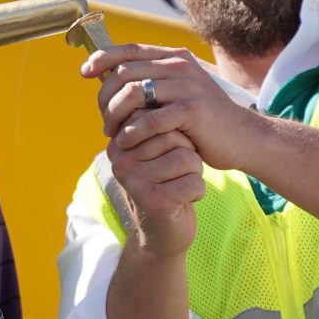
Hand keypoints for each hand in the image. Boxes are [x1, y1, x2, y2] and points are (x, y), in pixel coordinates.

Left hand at [82, 43, 265, 172]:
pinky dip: (132, 132)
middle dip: (105, 98)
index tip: (84, 72)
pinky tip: (127, 143)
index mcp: (174, 57)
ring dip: (114, 116)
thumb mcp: (177, 93)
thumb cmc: (201, 120)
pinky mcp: (193, 110)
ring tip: (113, 134)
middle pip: (124, 73)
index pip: (129, 49)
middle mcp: (179, 66)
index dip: (102, 58)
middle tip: (103, 121)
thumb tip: (109, 80)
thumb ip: (150, 83)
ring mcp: (187, 86)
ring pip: (133, 94)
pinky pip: (150, 119)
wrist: (241, 137)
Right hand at [110, 126, 205, 257]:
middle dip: (188, 154)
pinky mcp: (154, 202)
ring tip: (179, 185)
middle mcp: (121, 161)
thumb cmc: (165, 183)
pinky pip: (193, 182)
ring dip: (194, 174)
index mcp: (120, 143)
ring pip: (187, 159)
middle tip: (176, 174)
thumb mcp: (155, 151)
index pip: (160, 119)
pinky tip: (185, 199)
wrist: (161, 233)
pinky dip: (198, 191)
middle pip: (175, 137)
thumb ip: (153, 124)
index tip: (168, 155)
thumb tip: (156, 85)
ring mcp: (135, 182)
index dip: (177, 137)